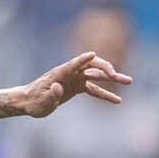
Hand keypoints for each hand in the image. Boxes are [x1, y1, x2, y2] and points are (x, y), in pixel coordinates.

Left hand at [15, 51, 130, 117]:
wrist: (29, 102)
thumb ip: (50, 95)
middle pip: (91, 66)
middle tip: (116, 76)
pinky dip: (106, 94)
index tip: (92, 54)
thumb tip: (58, 87)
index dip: (82, 59)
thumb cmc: (33, 102)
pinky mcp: (78, 87)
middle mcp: (70, 73)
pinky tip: (118, 101)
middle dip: (105, 69)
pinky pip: (94, 90)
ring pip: (97, 76)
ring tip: (129, 81)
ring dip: (112, 78)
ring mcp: (75, 79)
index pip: (73, 64)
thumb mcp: (41, 103)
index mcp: (59, 74)